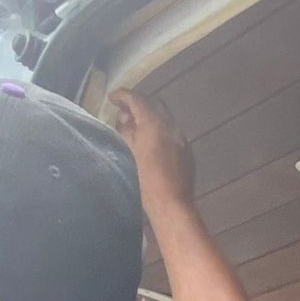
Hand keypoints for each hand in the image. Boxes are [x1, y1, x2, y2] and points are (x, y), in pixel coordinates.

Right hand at [110, 88, 195, 212]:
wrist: (172, 204)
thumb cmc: (146, 181)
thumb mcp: (130, 154)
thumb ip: (127, 132)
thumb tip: (126, 119)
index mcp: (154, 124)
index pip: (137, 100)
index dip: (123, 95)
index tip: (112, 98)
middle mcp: (171, 126)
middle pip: (154, 104)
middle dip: (138, 105)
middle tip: (124, 114)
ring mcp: (182, 138)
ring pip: (165, 118)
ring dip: (150, 118)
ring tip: (135, 129)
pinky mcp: (187, 151)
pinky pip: (172, 133)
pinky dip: (159, 131)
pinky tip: (151, 143)